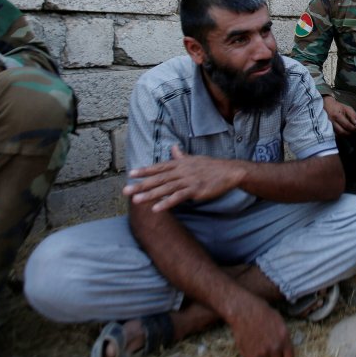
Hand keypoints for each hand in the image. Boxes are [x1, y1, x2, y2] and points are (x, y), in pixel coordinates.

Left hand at [124, 146, 245, 211]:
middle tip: (125, 191)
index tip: (130, 174)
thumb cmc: (211, 166)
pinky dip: (166, 203)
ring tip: (136, 201)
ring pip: (165, 188)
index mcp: (180, 163)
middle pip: (158, 178)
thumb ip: (181, 156)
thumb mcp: (194, 159)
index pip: (159, 167)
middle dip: (141, 184)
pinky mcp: (195, 190)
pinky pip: (178, 197)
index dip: (144, 171)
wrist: (229, 171)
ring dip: (150, 195)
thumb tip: (173, 148)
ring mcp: (188, 180)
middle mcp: (182, 171)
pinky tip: (156, 209)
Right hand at [228, 293, 294, 356]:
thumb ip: (283, 338)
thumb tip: (284, 348)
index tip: (281, 356)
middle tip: (268, 353)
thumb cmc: (261, 313)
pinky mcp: (251, 356)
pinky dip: (252, 356)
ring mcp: (262, 353)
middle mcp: (274, 347)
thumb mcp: (279, 322)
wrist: (244, 311)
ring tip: (258, 346)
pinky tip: (251, 345)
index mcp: (284, 338)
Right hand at [323, 96, 355, 134]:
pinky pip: (336, 135)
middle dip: (350, 133)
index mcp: (337, 115)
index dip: (354, 128)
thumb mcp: (347, 108)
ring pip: (339, 135)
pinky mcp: (327, 129)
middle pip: (343, 132)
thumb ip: (353, 115)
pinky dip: (341, 135)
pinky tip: (345, 132)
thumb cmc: (337, 107)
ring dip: (346, 135)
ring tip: (351, 132)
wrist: (325, 106)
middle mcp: (331, 122)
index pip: (347, 125)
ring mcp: (328, 126)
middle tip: (355, 132)